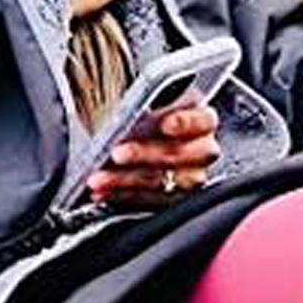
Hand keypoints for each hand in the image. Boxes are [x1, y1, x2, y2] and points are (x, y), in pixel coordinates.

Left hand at [86, 105, 219, 207]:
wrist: (133, 138)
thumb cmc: (142, 117)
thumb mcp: (143, 102)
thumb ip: (142, 105)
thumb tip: (126, 114)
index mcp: (201, 119)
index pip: (203, 120)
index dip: (185, 122)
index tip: (164, 124)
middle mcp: (201, 150)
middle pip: (179, 154)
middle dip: (145, 153)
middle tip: (117, 153)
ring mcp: (188, 178)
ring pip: (160, 182)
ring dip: (125, 179)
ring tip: (99, 177)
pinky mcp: (170, 200)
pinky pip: (146, 200)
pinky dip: (120, 195)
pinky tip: (102, 190)